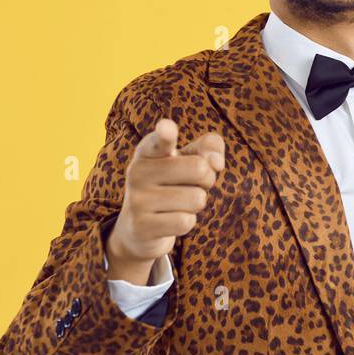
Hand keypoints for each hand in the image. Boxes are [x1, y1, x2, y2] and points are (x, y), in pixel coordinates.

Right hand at [105, 118, 223, 284]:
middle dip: (206, 180)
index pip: (160, 140)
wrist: (139, 227)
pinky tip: (168, 220)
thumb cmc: (173, 184)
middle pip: (200, 169)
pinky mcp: (141, 226)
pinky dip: (186, 222)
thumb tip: (217, 163)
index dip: (166, 133)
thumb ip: (209, 148)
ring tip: (176, 203)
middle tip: (189, 184)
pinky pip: (186, 222)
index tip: (167, 127)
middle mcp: (137, 171)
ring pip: (196, 199)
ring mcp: (136, 199)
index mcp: (149, 150)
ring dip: (196, 203)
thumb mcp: (191, 159)